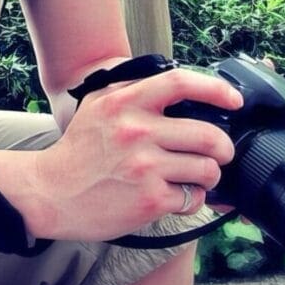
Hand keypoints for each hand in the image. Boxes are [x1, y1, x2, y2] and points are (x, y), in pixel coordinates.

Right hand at [30, 67, 242, 242]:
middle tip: (219, 152)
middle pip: (209, 135)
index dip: (216, 90)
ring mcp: (145, 168)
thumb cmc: (78, 150)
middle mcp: (136, 131)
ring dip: (208, 176)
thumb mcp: (98, 106)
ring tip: (194, 176)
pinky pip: (193, 199)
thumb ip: (133, 91)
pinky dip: (191, 199)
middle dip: (223, 147)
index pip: (180, 83)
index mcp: (125, 103)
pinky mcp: (150, 201)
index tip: (234, 100)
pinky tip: (175, 195)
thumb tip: (179, 88)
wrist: (50, 192)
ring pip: (207, 170)